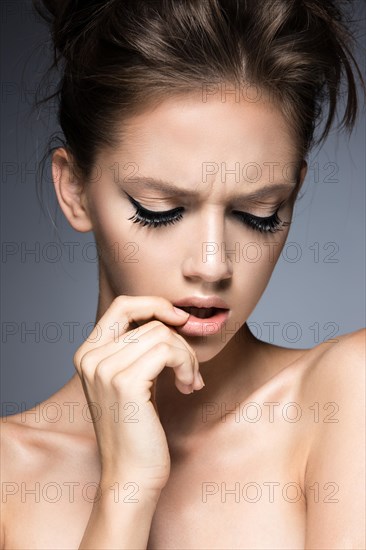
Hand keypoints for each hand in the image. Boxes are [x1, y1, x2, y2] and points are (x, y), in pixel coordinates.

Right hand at [73, 295, 203, 492]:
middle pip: (151, 322)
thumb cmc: (137, 428)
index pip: (123, 305)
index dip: (155, 305)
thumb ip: (140, 347)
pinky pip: (168, 351)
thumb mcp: (133, 378)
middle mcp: (90, 357)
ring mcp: (104, 369)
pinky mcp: (125, 382)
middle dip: (180, 342)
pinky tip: (187, 387)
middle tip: (190, 370)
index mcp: (87, 353)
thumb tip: (172, 316)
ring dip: (187, 357)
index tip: (180, 319)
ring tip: (189, 381)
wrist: (131, 475)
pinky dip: (186, 365)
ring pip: (163, 335)